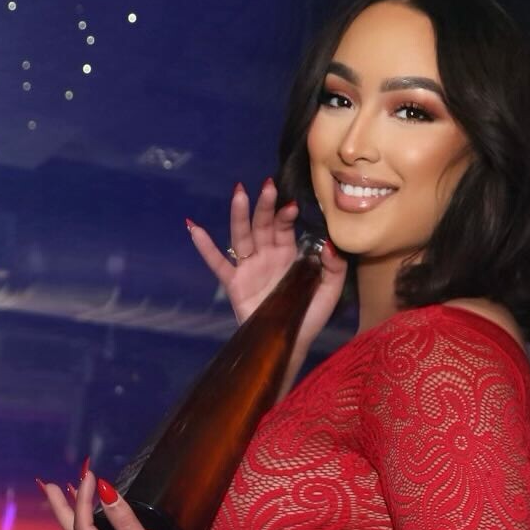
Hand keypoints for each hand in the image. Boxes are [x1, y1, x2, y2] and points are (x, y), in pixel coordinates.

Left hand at [42, 471, 145, 529]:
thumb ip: (126, 521)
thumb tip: (105, 491)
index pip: (84, 526)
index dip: (84, 498)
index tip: (91, 475)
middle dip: (63, 509)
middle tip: (50, 486)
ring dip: (77, 517)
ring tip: (71, 497)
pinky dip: (94, 528)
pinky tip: (99, 522)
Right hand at [187, 178, 347, 352]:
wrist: (290, 343)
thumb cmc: (309, 316)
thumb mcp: (329, 291)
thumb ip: (334, 267)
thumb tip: (329, 243)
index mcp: (288, 254)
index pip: (284, 227)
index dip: (286, 215)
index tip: (291, 205)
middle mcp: (267, 255)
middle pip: (262, 225)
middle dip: (264, 206)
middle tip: (267, 186)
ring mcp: (249, 268)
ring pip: (241, 236)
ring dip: (239, 215)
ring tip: (239, 194)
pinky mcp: (235, 284)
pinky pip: (218, 263)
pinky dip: (205, 247)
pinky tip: (194, 228)